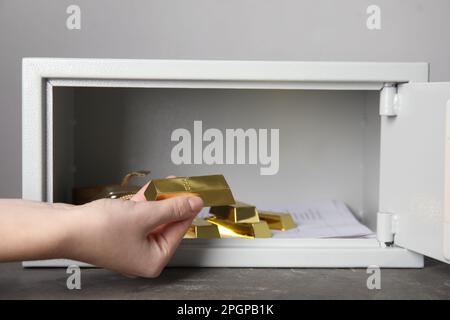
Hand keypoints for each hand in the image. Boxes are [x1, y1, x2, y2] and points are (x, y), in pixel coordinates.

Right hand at [63, 186, 202, 277]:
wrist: (61, 228)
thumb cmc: (96, 231)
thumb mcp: (144, 216)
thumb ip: (172, 208)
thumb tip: (193, 203)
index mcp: (152, 261)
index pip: (179, 231)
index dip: (188, 210)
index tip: (196, 194)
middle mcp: (141, 255)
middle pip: (166, 224)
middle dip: (173, 202)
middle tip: (182, 185)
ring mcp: (129, 243)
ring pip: (152, 217)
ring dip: (159, 199)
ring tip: (169, 183)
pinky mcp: (118, 231)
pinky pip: (138, 215)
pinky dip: (144, 201)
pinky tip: (152, 188)